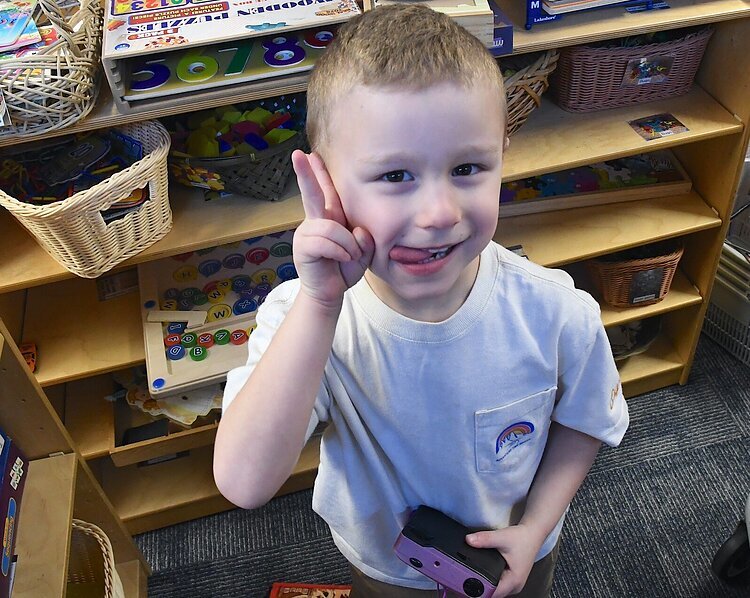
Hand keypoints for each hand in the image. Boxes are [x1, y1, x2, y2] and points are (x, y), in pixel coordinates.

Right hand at [291, 150, 373, 309]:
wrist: (330, 292)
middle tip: (298, 154)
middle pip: (312, 193)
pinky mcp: (303, 247)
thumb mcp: (363, 252)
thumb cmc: (344, 268)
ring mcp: (306, 233)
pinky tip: (342, 259)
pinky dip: (340, 252)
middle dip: (305, 173)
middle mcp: (315, 221)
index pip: (325, 191)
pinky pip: (327, 242)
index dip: (318, 172)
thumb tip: (357, 231)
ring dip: (347, 245)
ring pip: (332, 228)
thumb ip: (365, 240)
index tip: (309, 154)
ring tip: (349, 257)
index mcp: (329, 217)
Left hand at [465, 525, 543, 597]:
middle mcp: (514, 586)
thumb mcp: (502, 537)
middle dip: (478, 589)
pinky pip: (497, 585)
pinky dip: (488, 582)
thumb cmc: (522, 538)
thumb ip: (485, 539)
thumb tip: (469, 540)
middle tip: (462, 581)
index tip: (464, 584)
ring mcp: (513, 584)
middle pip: (492, 595)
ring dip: (483, 586)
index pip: (492, 594)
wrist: (532, 534)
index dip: (478, 591)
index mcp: (514, 581)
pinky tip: (479, 576)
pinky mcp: (511, 579)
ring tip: (468, 578)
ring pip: (495, 591)